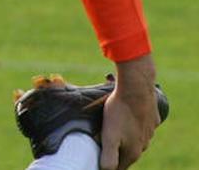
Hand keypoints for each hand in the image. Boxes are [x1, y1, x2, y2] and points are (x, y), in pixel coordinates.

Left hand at [100, 54, 160, 168]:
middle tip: (101, 144)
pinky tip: (125, 118)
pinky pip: (141, 126)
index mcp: (134, 151)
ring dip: (124, 137)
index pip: (120, 167)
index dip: (109, 165)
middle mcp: (144, 144)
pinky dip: (133, 125)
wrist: (136, 88)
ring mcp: (150, 131)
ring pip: (135, 139)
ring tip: (112, 130)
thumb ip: (109, 156)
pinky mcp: (152, 119)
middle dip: (115, 152)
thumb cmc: (119, 111)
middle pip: (128, 153)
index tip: (98, 159)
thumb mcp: (109, 136)